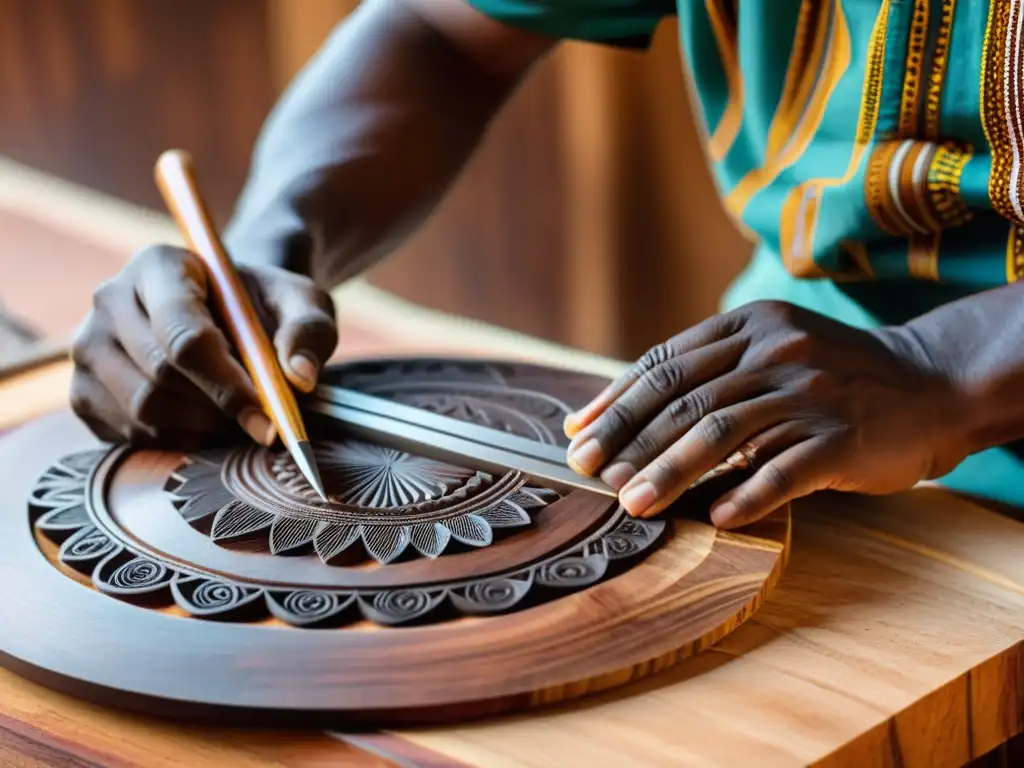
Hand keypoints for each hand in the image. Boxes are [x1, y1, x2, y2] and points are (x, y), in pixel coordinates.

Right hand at [70, 245, 337, 448]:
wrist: (229, 314)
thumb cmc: (265, 306)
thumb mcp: (303, 303)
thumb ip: (309, 330)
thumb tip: (300, 375)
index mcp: (159, 265)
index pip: (184, 335)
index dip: (228, 385)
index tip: (269, 419)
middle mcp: (110, 299)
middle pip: (161, 376)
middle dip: (219, 412)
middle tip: (261, 424)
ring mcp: (88, 346)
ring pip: (142, 410)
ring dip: (199, 431)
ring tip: (235, 421)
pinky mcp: (83, 390)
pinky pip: (126, 434)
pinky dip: (173, 444)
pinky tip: (204, 427)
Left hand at [563, 301, 973, 527]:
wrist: (931, 383)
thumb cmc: (832, 375)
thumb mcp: (771, 349)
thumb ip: (709, 370)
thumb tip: (624, 411)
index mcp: (749, 325)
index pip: (665, 363)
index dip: (617, 401)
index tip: (579, 435)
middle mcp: (775, 350)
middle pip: (683, 399)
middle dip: (628, 440)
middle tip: (590, 475)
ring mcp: (810, 391)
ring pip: (722, 433)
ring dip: (669, 471)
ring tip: (633, 504)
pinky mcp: (843, 436)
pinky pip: (785, 470)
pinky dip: (746, 494)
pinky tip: (716, 518)